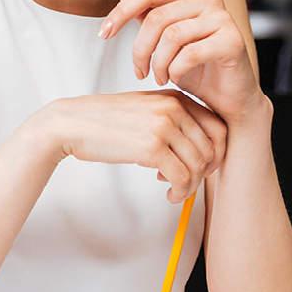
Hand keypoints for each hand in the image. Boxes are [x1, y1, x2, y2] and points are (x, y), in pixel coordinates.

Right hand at [49, 90, 226, 203]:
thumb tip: (200, 152)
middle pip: (211, 148)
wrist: (73, 123)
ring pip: (198, 165)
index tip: (202, 167)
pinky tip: (168, 194)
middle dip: (204, 172)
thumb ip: (173, 122)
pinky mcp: (152, 147)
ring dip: (190, 186)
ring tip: (174, 191)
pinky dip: (179, 192)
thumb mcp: (146, 111)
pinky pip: (182, 177)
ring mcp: (164, 126)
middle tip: (187, 182)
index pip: (218, 127)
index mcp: (175, 97)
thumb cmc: (107, 121)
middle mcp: (173, 108)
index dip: (217, 152)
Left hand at [100, 0, 260, 126]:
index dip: (121, 12)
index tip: (104, 34)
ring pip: (171, 36)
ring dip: (158, 63)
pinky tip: (175, 80)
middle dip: (140, 49)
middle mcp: (209, 0)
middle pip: (157, 18)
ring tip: (159, 78)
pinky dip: (176, 71)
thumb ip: (145, 14)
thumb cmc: (197, 70)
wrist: (229, 99)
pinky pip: (190, 53)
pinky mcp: (233, 40)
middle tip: (139, 72)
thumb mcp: (164, 42)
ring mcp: (223, 18)